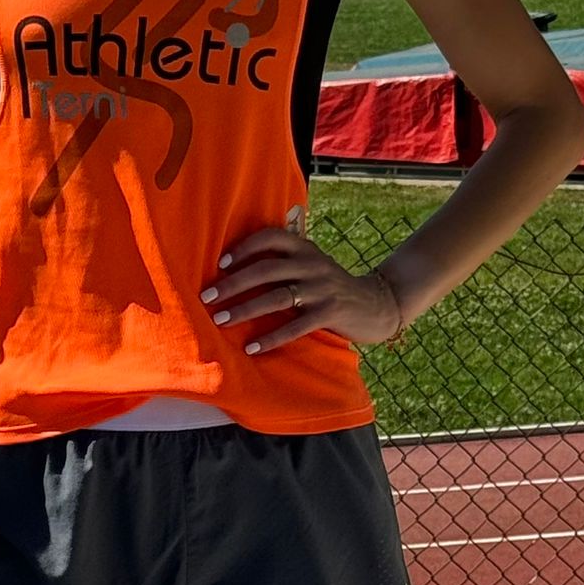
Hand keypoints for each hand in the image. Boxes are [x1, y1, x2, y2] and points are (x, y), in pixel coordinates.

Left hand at [200, 226, 402, 355]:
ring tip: (220, 320)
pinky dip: (271, 338)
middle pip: (265, 270)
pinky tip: (251, 347)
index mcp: (304, 248)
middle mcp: (312, 264)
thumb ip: (283, 263)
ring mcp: (322, 288)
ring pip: (276, 297)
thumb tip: (234, 271)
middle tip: (206, 298)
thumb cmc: (330, 286)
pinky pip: (295, 326)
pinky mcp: (330, 313)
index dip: (244, 248)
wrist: (376, 304)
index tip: (220, 264)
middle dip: (232, 284)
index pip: (270, 237)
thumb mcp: (311, 266)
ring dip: (244, 309)